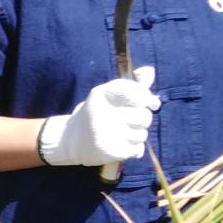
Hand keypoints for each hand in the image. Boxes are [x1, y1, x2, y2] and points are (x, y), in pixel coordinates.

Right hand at [39, 66, 159, 166]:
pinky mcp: (109, 151)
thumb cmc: (95, 113)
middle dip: (143, 119)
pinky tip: (122, 144)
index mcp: (102, 94)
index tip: (152, 103)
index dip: (148, 98)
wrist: (70, 139)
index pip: (138, 93)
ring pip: (142, 134)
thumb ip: (130, 84)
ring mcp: (106, 133)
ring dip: (137, 134)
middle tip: (131, 120)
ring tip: (124, 133)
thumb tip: (150, 71)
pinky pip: (137, 149)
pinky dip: (134, 148)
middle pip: (144, 116)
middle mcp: (103, 112)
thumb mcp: (107, 95)